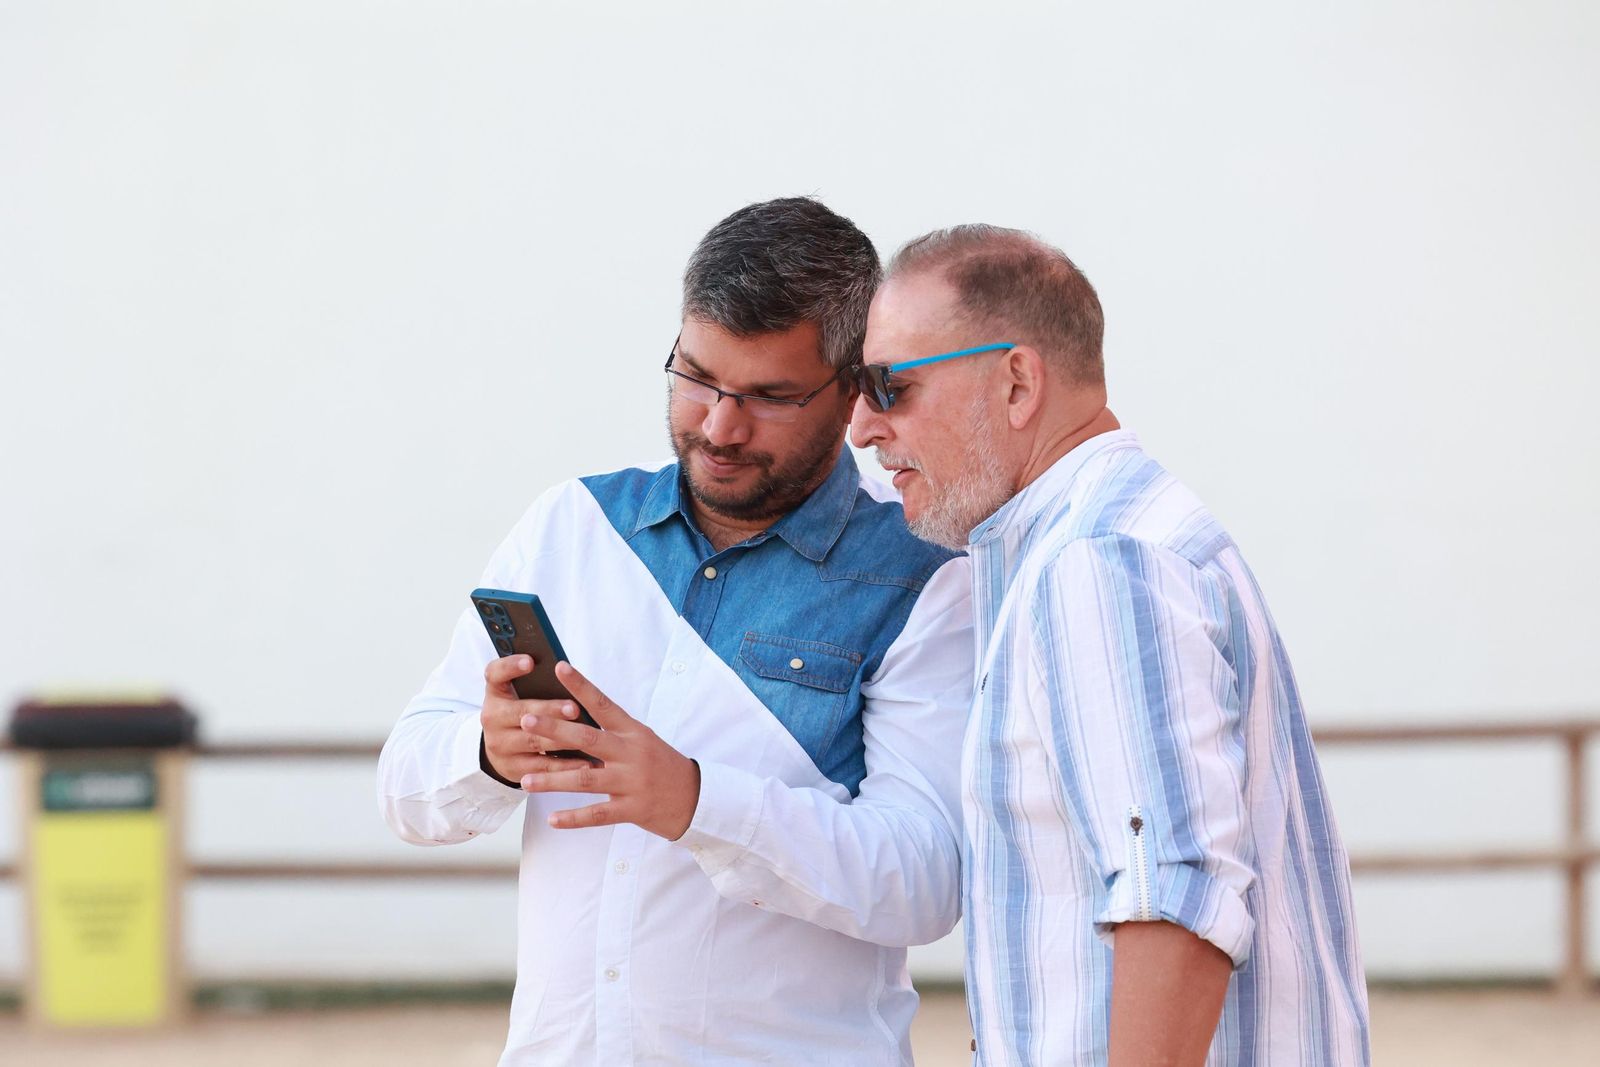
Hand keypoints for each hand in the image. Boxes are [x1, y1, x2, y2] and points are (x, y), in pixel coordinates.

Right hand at [479, 655, 588, 784]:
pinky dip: (564, 765)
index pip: (495, 674)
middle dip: (549, 710)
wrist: (503, 751)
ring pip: (533, 740)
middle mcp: (492, 718)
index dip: (510, 666)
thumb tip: (565, 670)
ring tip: (585, 735)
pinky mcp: (513, 768)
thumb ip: (538, 682)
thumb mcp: (520, 694)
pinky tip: (585, 763)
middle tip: (574, 708)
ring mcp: (500, 745)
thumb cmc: (522, 711)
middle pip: (521, 711)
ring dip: (561, 738)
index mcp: (496, 692)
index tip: (530, 661)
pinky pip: (541, 766)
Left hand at [517, 661, 702, 840]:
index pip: (603, 704)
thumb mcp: (641, 740)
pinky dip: (574, 818)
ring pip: (586, 779)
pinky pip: (598, 814)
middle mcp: (631, 753)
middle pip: (587, 738)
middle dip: (554, 730)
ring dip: (553, 780)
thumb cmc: (661, 764)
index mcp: (632, 732)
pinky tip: (552, 819)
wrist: (695, 797)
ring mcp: (631, 782)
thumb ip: (611, 732)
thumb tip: (572, 719)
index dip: (581, 685)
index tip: (560, 667)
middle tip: (526, 720)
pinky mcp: (632, 809)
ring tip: (525, 781)